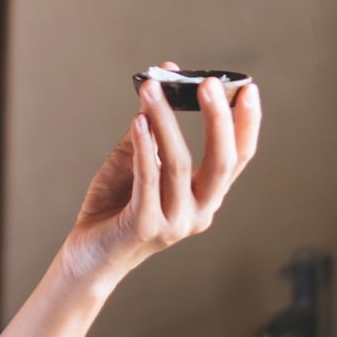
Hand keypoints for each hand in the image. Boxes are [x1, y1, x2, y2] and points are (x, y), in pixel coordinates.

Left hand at [60, 63, 260, 287]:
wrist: (88, 255)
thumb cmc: (114, 207)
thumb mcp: (135, 160)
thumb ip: (151, 126)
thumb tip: (162, 81)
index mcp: (205, 195)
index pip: (237, 157)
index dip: (247, 124)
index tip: (247, 89)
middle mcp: (199, 211)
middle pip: (222, 161)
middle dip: (218, 119)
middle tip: (209, 83)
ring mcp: (175, 222)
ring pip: (179, 164)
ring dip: (166, 121)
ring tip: (152, 89)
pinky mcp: (145, 226)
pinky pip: (148, 178)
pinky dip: (145, 146)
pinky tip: (139, 120)